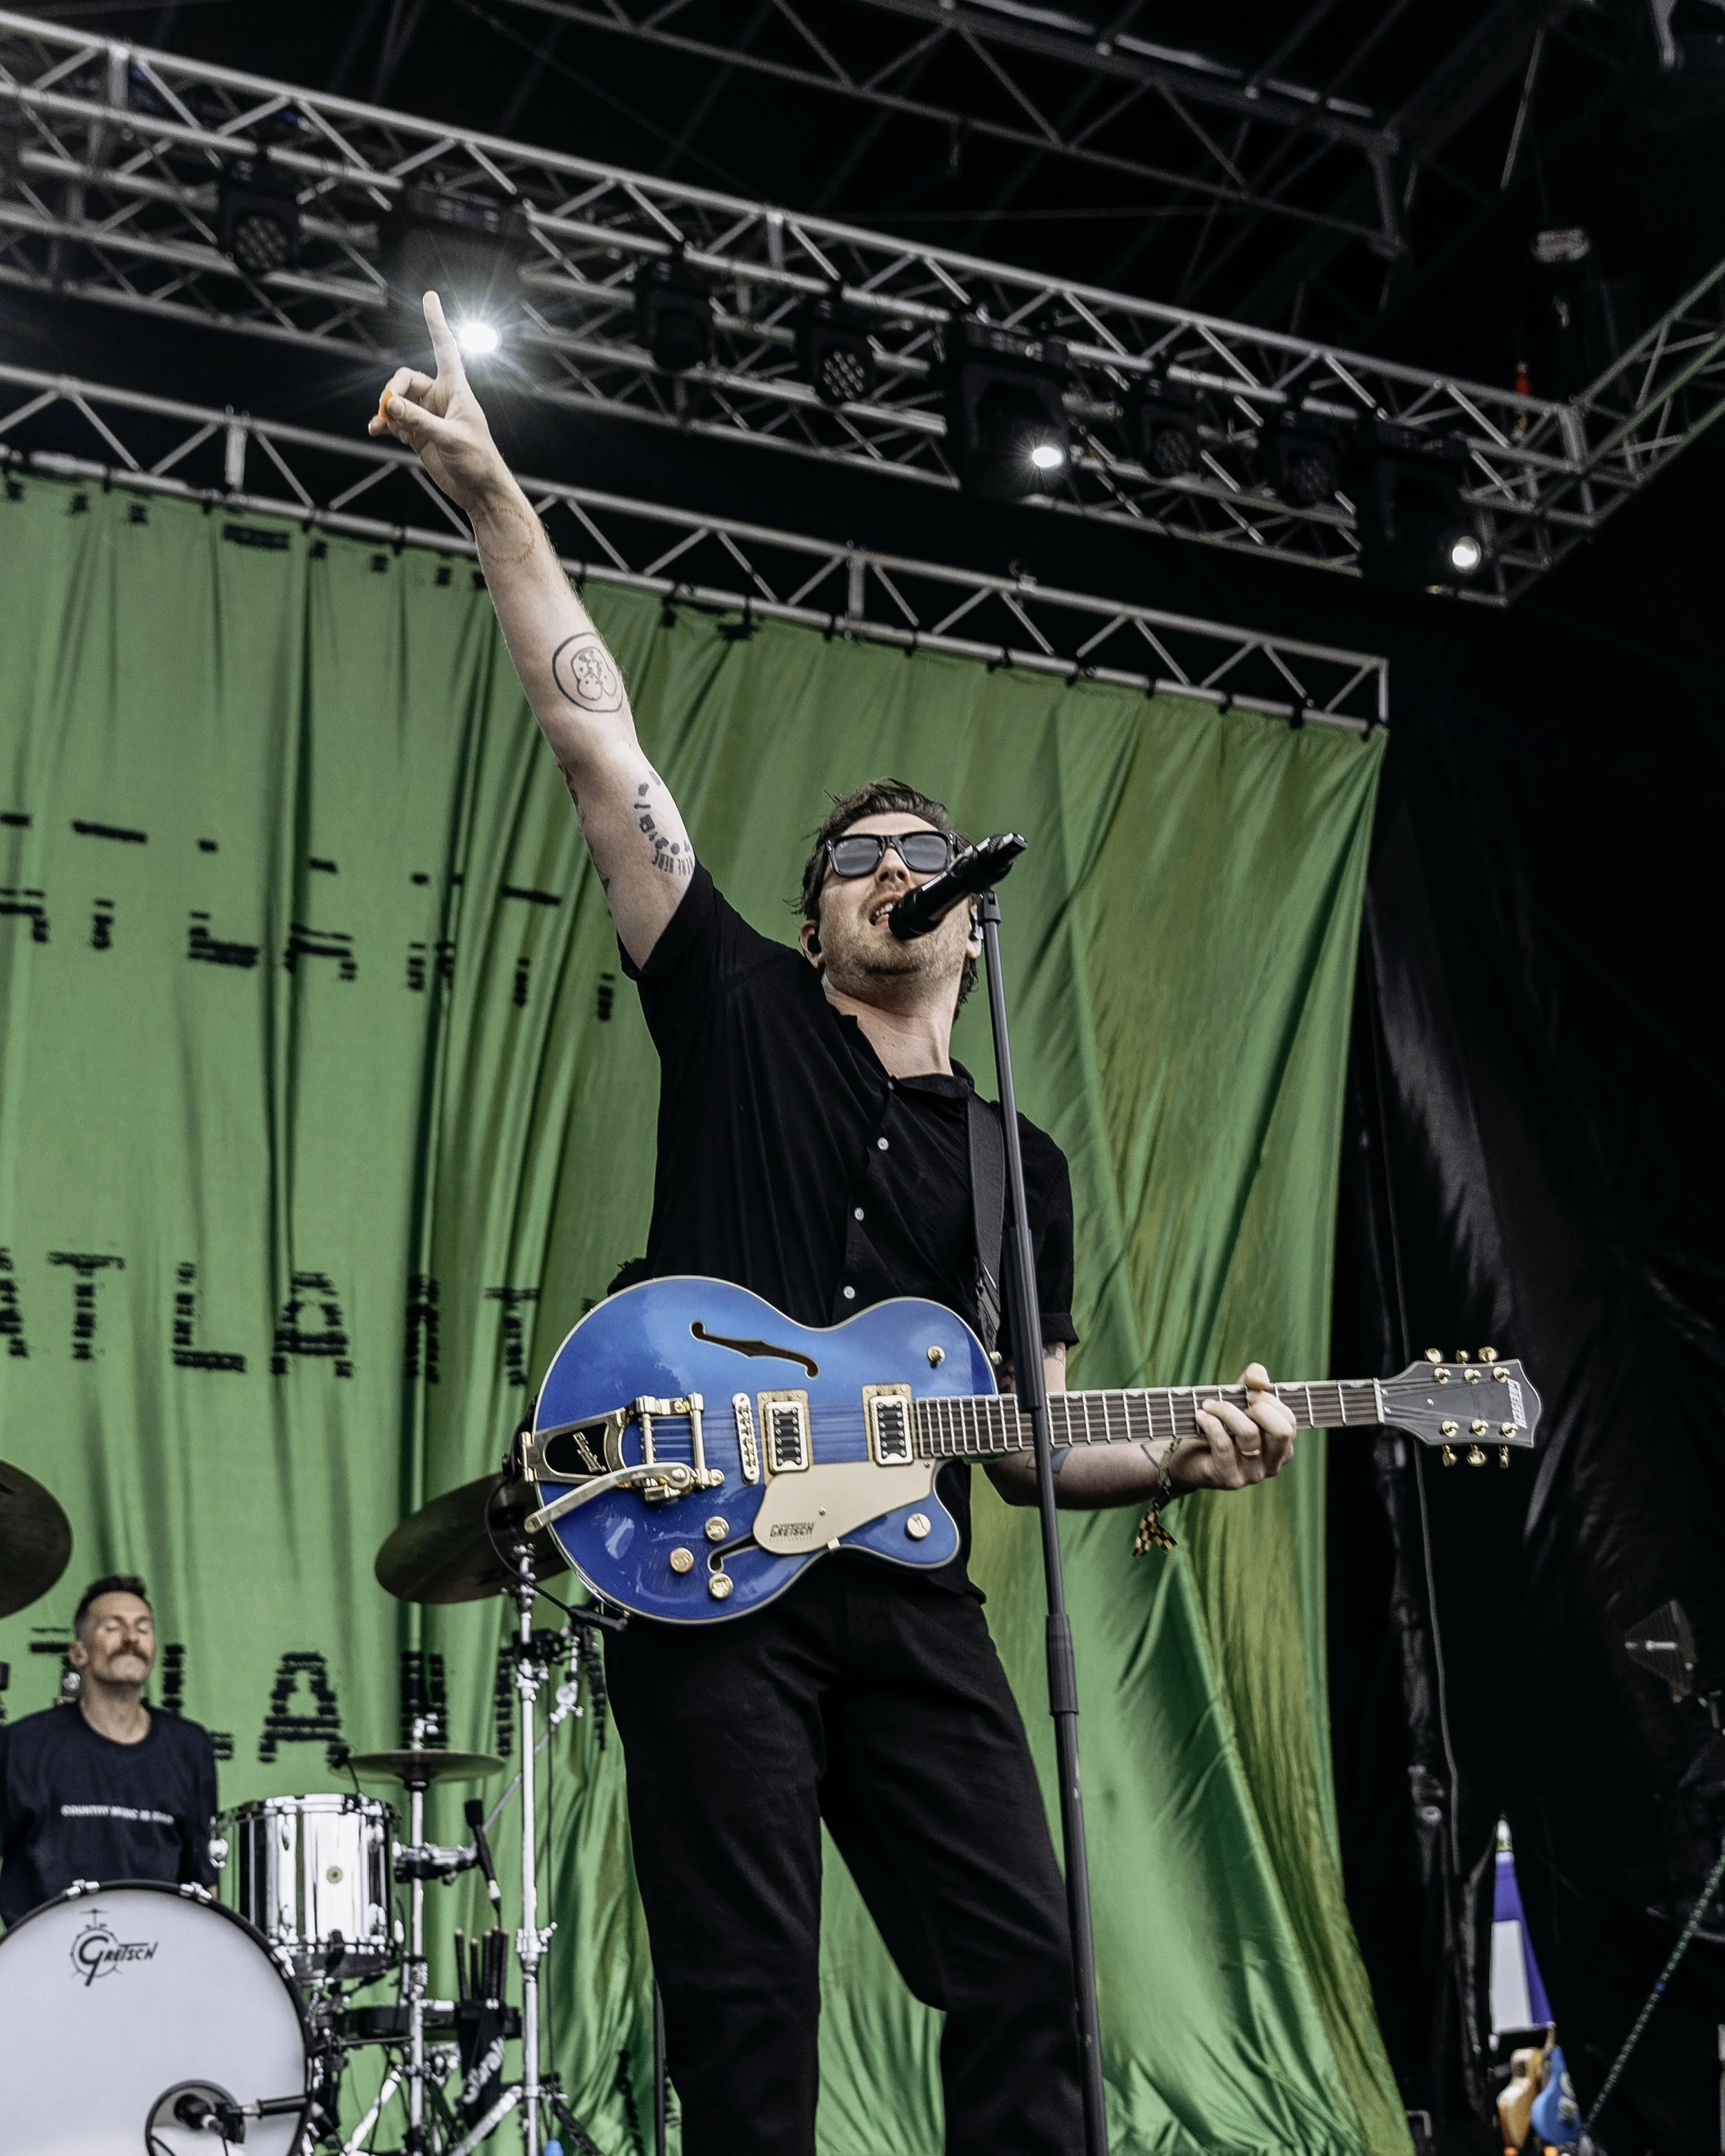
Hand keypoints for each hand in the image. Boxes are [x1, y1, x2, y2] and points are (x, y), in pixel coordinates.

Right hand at [367, 291, 511, 515]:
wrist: (480, 492)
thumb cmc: (477, 461)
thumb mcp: (449, 439)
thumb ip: (419, 421)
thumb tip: (391, 407)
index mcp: (456, 390)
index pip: (444, 348)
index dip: (436, 322)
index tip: (429, 296)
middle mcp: (441, 398)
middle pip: (407, 379)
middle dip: (393, 391)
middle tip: (389, 411)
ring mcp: (429, 416)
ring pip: (399, 401)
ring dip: (387, 410)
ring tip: (383, 425)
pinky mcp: (420, 435)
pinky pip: (396, 422)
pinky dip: (385, 424)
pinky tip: (374, 430)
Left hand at [1164, 1364, 1297, 1493]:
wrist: (1190, 1458)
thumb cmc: (1220, 1426)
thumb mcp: (1238, 1400)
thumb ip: (1253, 1382)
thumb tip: (1261, 1381)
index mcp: (1282, 1447)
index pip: (1289, 1421)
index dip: (1270, 1401)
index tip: (1249, 1393)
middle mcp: (1273, 1464)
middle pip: (1281, 1432)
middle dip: (1259, 1408)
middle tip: (1237, 1400)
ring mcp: (1253, 1474)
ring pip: (1249, 1434)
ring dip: (1226, 1410)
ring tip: (1209, 1404)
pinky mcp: (1229, 1478)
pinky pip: (1224, 1445)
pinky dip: (1210, 1423)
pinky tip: (1200, 1416)